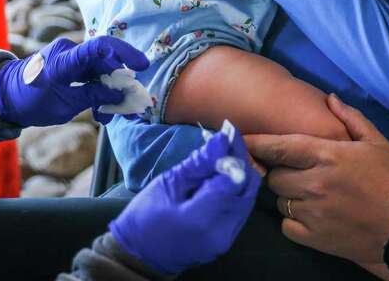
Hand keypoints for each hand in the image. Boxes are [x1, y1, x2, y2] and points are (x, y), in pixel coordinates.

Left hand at [0, 36, 148, 126]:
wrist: (5, 97)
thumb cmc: (31, 101)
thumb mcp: (65, 105)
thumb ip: (94, 97)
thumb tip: (121, 94)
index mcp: (65, 58)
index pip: (99, 47)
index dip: (124, 53)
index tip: (141, 67)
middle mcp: (70, 52)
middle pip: (105, 61)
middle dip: (121, 81)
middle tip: (132, 101)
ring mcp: (70, 58)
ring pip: (101, 70)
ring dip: (110, 91)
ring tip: (115, 114)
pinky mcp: (71, 66)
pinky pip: (92, 75)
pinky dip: (100, 91)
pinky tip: (103, 110)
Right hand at [110, 126, 261, 273]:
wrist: (140, 255)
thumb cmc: (145, 218)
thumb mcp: (168, 184)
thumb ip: (198, 164)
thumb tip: (221, 140)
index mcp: (202, 218)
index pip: (234, 178)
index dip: (235, 153)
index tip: (227, 132)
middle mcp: (222, 231)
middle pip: (247, 189)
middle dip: (241, 162)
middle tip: (226, 143)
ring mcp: (226, 239)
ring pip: (247, 198)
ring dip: (239, 176)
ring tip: (222, 158)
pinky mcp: (226, 240)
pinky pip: (240, 209)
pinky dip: (234, 191)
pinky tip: (220, 179)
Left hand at [245, 94, 388, 264]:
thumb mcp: (378, 142)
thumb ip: (350, 118)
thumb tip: (329, 98)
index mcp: (327, 156)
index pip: (278, 147)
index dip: (255, 143)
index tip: (240, 139)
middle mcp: (314, 183)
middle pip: (274, 175)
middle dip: (280, 171)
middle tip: (297, 171)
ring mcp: (312, 212)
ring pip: (279, 200)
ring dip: (288, 195)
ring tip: (308, 193)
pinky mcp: (315, 237)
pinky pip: (286, 225)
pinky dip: (292, 219)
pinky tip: (309, 214)